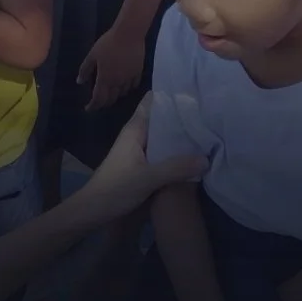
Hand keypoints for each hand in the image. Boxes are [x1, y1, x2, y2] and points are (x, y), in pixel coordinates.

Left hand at [70, 94, 207, 223]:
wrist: (92, 210)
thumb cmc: (116, 189)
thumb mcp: (149, 178)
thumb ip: (177, 167)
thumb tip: (206, 158)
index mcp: (135, 129)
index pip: (153, 101)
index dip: (171, 94)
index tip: (195, 90)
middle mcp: (137, 134)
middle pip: (161, 117)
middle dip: (181, 114)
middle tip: (209, 111)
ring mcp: (138, 149)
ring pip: (162, 135)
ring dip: (179, 133)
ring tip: (206, 128)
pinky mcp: (140, 163)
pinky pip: (161, 149)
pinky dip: (174, 148)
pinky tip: (191, 152)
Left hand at [78, 26, 145, 110]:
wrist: (129, 34)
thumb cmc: (108, 43)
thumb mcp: (92, 55)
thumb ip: (85, 69)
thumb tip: (80, 81)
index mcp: (105, 79)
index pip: (98, 98)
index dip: (93, 105)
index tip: (88, 109)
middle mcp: (118, 82)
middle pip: (111, 99)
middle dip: (104, 103)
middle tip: (99, 102)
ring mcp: (129, 78)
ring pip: (122, 93)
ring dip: (115, 96)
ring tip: (111, 93)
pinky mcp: (138, 72)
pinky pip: (133, 85)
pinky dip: (127, 88)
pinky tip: (125, 85)